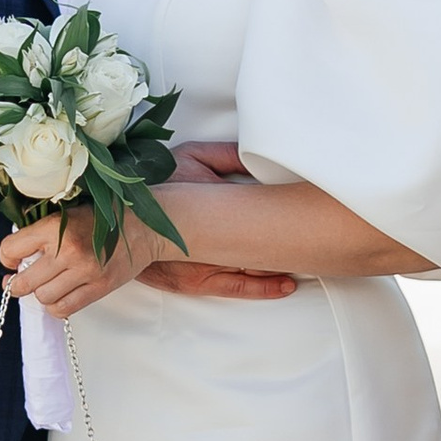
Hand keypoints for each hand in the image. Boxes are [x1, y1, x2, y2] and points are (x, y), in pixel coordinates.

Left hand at [0, 208, 158, 319]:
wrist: (143, 227)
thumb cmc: (102, 219)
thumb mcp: (67, 214)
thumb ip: (41, 232)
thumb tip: (13, 255)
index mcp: (56, 227)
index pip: (12, 249)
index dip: (6, 257)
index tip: (12, 260)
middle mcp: (69, 250)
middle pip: (24, 282)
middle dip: (17, 283)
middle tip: (21, 279)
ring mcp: (85, 271)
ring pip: (43, 297)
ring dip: (41, 293)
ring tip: (48, 283)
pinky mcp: (99, 288)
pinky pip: (64, 309)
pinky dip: (56, 306)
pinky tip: (59, 295)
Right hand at [133, 142, 296, 297]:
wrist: (121, 221)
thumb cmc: (157, 185)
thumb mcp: (192, 157)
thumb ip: (227, 154)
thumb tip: (260, 154)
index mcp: (213, 206)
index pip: (259, 213)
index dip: (287, 216)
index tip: (312, 214)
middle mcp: (209, 239)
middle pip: (259, 244)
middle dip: (289, 243)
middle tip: (320, 240)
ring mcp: (202, 265)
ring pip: (251, 268)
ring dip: (279, 265)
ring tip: (311, 262)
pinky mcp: (194, 282)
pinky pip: (235, 287)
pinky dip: (262, 287)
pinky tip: (286, 285)